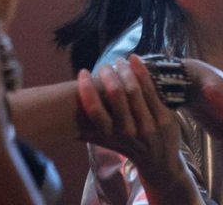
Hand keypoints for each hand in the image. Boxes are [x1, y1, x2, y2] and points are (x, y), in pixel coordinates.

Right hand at [76, 55, 182, 169]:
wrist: (158, 162)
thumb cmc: (126, 147)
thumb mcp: (104, 141)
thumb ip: (85, 129)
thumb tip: (58, 118)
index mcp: (110, 136)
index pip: (95, 111)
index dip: (87, 89)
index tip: (83, 73)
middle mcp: (129, 132)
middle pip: (116, 96)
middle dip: (108, 75)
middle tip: (103, 66)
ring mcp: (148, 125)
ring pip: (134, 90)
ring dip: (124, 71)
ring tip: (118, 61)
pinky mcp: (164, 118)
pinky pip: (151, 90)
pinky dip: (142, 72)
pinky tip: (135, 60)